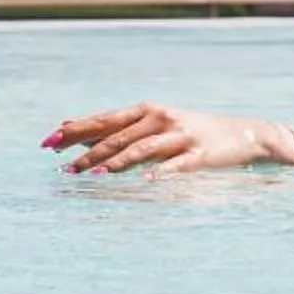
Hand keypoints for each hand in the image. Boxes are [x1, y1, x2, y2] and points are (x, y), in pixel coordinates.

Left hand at [42, 103, 291, 175]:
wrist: (244, 133)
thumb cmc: (190, 132)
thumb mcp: (154, 125)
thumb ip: (117, 129)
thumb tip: (70, 129)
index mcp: (147, 111)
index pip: (104, 121)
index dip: (76, 130)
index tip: (48, 142)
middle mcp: (160, 119)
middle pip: (117, 135)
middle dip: (87, 151)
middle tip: (63, 167)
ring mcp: (180, 136)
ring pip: (141, 149)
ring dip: (116, 162)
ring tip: (93, 175)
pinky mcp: (200, 154)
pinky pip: (176, 166)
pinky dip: (159, 173)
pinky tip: (145, 181)